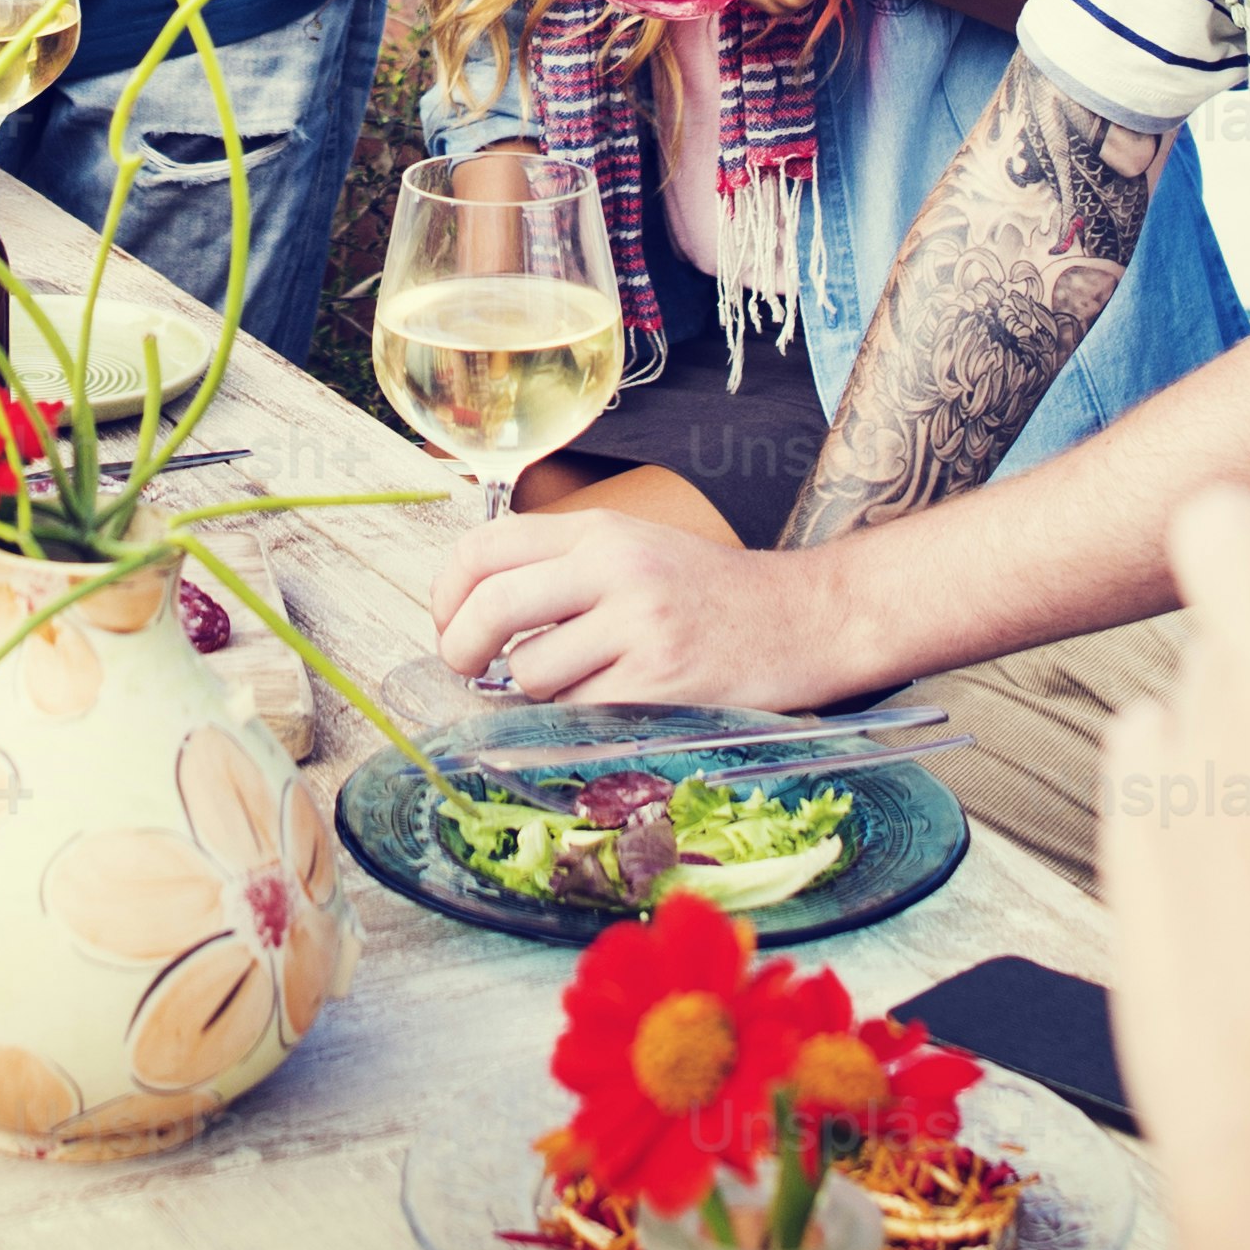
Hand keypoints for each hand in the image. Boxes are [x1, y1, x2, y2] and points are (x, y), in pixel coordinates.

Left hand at [428, 502, 866, 713]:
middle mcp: (617, 568)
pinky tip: (616, 703)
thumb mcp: (634, 549)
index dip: (446, 594)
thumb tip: (468, 614)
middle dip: (460, 649)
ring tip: (578, 683)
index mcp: (601, 530)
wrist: (804, 620)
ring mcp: (640, 626)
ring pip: (533, 673)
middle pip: (493, 608)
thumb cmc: (708, 593)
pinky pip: (580, 714)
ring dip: (537, 693)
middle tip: (466, 670)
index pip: (485, 547)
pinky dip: (580, 719)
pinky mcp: (661, 684)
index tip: (449, 625)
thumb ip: (559, 568)